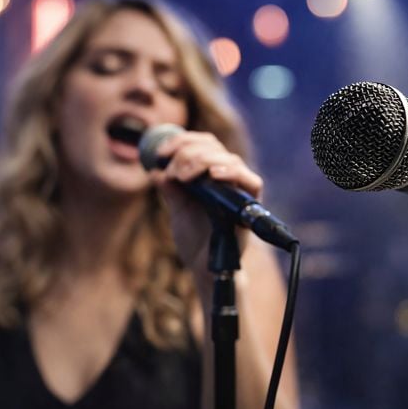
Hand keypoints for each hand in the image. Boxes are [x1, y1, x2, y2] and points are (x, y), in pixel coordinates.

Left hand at [148, 131, 262, 273]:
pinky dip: (232, 172)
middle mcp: (226, 178)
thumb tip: (157, 170)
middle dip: (187, 152)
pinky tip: (214, 174)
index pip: (202, 143)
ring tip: (183, 177)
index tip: (160, 154)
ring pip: (229, 159)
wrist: (203, 267)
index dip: (181, 141)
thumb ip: (170, 189)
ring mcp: (239, 191)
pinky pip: (251, 181)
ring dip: (202, 160)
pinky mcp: (249, 206)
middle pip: (213, 146)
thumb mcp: (176, 209)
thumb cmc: (193, 239)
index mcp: (209, 175)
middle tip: (172, 171)